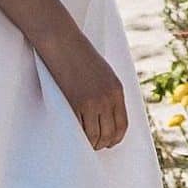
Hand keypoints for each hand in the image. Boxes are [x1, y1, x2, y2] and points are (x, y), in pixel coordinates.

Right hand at [42, 25, 128, 149]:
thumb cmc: (82, 57)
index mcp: (117, 90)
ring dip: (90, 143)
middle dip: (102, 143)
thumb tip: (109, 118)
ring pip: (95, 136)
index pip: (122, 125)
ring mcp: (92, 102)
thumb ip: (109, 94)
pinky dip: (79, 136)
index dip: (116, 138)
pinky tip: (76, 133)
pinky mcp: (76, 104)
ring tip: (85, 140)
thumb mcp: (104, 74)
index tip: (108, 141)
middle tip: (95, 143)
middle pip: (110, 134)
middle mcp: (108, 98)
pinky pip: (80, 130)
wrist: (64, 44)